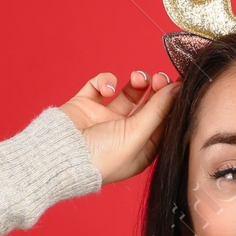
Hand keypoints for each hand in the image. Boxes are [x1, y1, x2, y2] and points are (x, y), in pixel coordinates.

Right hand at [60, 69, 180, 184]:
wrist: (56, 154)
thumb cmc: (99, 156)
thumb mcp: (136, 134)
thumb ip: (158, 110)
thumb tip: (179, 89)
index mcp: (140, 149)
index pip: (164, 122)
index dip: (171, 103)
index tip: (178, 85)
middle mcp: (124, 134)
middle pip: (149, 106)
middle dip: (156, 89)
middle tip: (158, 79)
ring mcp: (104, 119)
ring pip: (128, 93)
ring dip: (136, 82)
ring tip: (137, 79)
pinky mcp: (86, 106)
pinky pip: (101, 86)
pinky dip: (106, 82)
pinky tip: (106, 89)